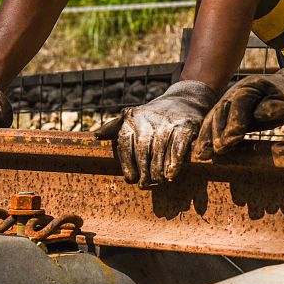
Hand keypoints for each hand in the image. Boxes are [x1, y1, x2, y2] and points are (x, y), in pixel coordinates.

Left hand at [95, 80, 218, 186]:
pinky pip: (178, 147)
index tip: (131, 179)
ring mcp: (168, 123)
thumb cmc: (155, 115)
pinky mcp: (186, 125)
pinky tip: (171, 174)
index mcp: (131, 120)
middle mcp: (148, 120)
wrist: (185, 99)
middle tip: (146, 184)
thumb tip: (97, 136)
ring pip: (160, 151)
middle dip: (144, 171)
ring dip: (158, 171)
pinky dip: (174, 163)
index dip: (127, 165)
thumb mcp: (133, 117)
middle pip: (142, 151)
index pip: (125, 146)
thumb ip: (115, 128)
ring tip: (158, 181)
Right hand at [194, 67, 283, 157]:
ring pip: (214, 118)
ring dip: (207, 136)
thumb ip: (276, 106)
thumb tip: (259, 114)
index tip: (232, 139)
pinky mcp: (230, 115)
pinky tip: (202, 152)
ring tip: (202, 154)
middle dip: (217, 131)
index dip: (234, 121)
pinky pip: (216, 126)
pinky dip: (208, 137)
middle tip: (216, 150)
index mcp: (251, 86)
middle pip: (222, 110)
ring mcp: (231, 104)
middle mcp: (236, 93)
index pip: (239, 102)